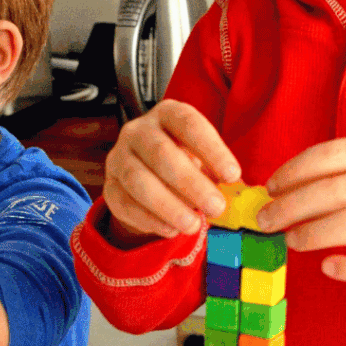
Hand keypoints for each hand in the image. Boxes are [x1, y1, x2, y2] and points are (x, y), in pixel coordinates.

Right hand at [102, 100, 240, 243]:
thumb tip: (236, 192)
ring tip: (194, 225)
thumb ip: (216, 171)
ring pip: (138, 180)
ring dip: (169, 206)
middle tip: (217, 207)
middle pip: (161, 153)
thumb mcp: (203, 158)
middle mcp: (139, 131)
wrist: (150, 177)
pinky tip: (172, 230)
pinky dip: (150, 220)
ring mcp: (119, 157)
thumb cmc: (185, 161)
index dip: (212, 149)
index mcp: (168, 115)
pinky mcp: (110, 187)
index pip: (189, 124)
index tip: (233, 176)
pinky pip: (125, 204)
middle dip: (192, 183)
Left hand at [258, 135, 345, 283]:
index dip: (295, 171)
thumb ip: (345, 173)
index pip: (334, 154)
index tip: (270, 188)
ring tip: (291, 242)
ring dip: (316, 234)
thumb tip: (280, 189)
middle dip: (294, 206)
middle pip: (339, 190)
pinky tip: (327, 267)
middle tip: (266, 222)